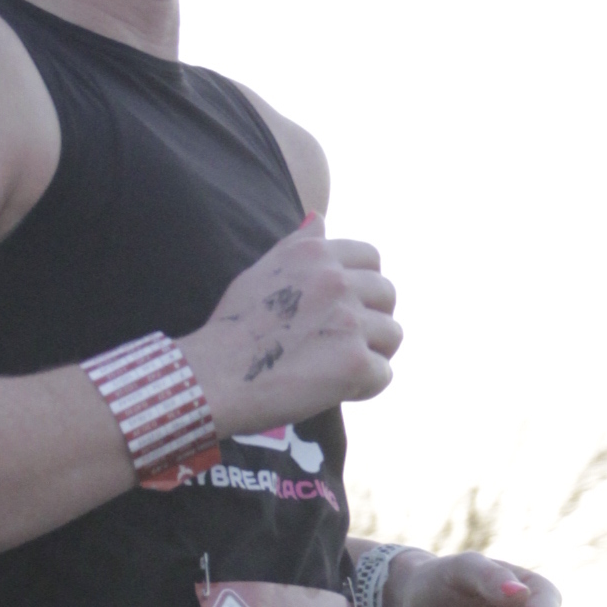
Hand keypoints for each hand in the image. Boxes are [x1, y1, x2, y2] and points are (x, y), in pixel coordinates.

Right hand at [182, 219, 400, 434]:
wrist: (214, 376)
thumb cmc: (233, 327)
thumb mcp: (259, 269)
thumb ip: (296, 244)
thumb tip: (319, 217)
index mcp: (316, 255)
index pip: (371, 258)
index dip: (364, 285)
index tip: (347, 307)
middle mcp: (337, 281)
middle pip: (388, 294)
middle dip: (373, 318)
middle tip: (343, 342)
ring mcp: (349, 321)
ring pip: (392, 335)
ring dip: (372, 353)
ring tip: (339, 367)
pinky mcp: (355, 362)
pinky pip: (383, 374)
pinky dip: (364, 387)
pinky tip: (334, 388)